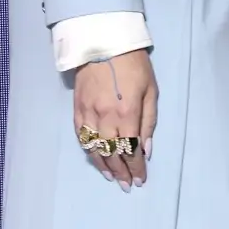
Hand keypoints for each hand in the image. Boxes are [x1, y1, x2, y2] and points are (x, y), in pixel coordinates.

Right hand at [74, 49, 157, 190]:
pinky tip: (96, 158)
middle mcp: (106, 118)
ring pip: (95, 149)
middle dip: (121, 172)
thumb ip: (149, 122)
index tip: (140, 180)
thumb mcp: (151, 90)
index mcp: (127, 113)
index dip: (135, 168)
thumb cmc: (135, 65)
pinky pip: (82, 137)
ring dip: (104, 166)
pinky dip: (89, 151)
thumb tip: (146, 150)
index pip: (131, 150)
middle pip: (113, 153)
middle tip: (127, 185)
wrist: (105, 43)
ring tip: (113, 177)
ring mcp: (89, 114)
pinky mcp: (77, 109)